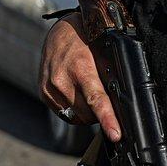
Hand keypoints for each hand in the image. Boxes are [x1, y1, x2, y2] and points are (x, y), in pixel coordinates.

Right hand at [38, 14, 120, 141]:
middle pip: (87, 114)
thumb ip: (111, 77)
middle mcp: (61, 80)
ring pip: (76, 117)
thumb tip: (123, 101)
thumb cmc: (87, 39)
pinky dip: (74, 109)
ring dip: (86, 112)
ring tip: (89, 93)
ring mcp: (49, 88)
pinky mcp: (43, 93)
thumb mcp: (104, 52)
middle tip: (105, 98)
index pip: (96, 100)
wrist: (61, 30)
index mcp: (80, 68)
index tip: (115, 134)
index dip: (107, 119)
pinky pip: (64, 113)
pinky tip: (77, 94)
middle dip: (99, 113)